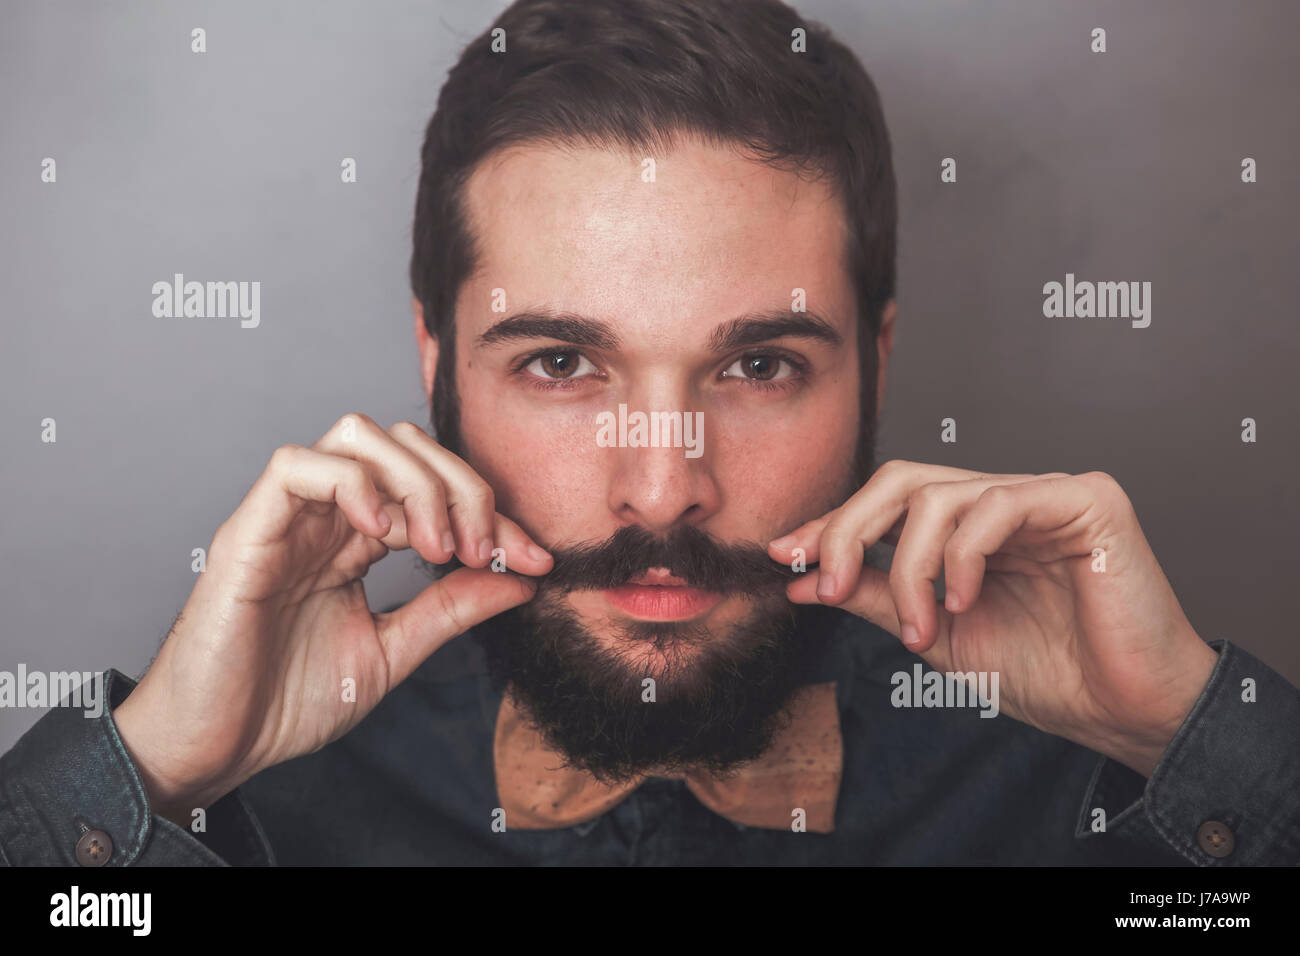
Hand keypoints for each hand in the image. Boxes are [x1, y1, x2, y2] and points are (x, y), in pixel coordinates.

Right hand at [113, 414, 551, 824]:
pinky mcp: (248, 532)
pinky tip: (382, 534)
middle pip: (404, 445)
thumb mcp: (394, 652)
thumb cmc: (287, 703)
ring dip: (415, 481)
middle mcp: (325, 517)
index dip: (492, 512)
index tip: (535, 558)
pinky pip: (296, 467)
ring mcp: (286, 519)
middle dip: (462, 486)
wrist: (215, 749)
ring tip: (436, 546)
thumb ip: (451, 609)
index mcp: (357, 540)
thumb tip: (523, 580)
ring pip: (357, 438)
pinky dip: (351, 484)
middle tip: (483, 550)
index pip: (435, 488)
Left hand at [768, 461, 1217, 776]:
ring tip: (924, 628)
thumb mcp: (938, 634)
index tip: (784, 557)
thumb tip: (805, 578)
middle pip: (903, 480)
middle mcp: (1004, 499)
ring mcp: (1045, 493)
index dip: (833, 525)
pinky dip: (963, 555)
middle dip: (849, 528)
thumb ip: (879, 598)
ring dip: (910, 566)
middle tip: (825, 580)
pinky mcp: (1086, 499)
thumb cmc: (1047, 673)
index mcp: (972, 527)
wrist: (1123, 712)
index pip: (888, 502)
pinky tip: (964, 601)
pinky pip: (997, 504)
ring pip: (941, 494)